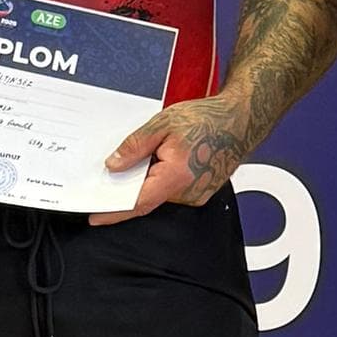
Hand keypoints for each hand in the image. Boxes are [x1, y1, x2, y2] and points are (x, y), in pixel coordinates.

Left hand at [95, 98, 247, 222]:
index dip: (115, 211)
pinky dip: (163, 178)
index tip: (96, 217)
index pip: (139, 202)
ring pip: (161, 193)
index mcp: (177, 176)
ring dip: (149, 179)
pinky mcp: (202, 191)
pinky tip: (165, 159)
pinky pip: (174, 190)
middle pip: (148, 197)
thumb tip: (114, 165)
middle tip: (120, 166)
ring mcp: (198, 194)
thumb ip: (135, 146)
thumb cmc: (208, 119)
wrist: (240, 119)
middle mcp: (189, 191)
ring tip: (155, 153)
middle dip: (130, 185)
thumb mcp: (162, 123)